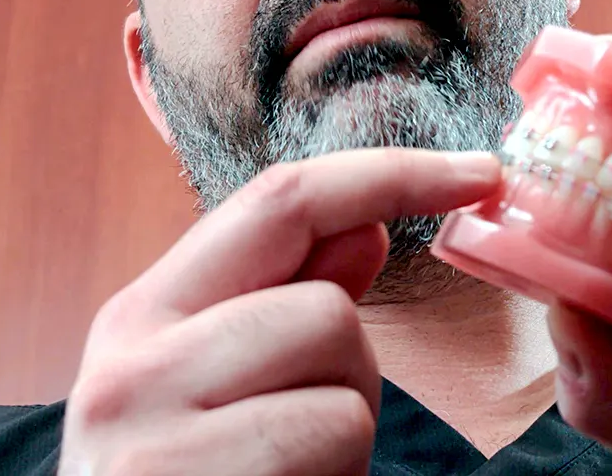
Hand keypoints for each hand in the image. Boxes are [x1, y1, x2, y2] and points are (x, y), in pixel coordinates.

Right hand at [58, 149, 499, 474]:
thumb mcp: (224, 391)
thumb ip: (287, 306)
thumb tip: (364, 227)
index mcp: (143, 318)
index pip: (280, 200)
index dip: (393, 173)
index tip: (482, 172)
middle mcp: (129, 362)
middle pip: (322, 304)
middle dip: (353, 372)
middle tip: (303, 440)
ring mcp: (149, 432)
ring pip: (338, 373)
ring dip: (342, 437)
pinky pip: (329, 437)